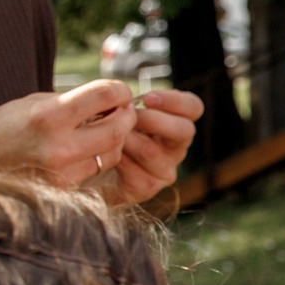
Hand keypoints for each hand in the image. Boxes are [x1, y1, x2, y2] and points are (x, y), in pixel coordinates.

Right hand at [0, 79, 136, 191]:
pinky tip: (83, 149)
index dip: (119, 90)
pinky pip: (92, 171)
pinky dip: (95, 158)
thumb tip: (106, 101)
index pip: (104, 95)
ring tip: (98, 129)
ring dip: (112, 139)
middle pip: (118, 129)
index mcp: (49, 116)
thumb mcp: (29, 105)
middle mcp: (59, 146)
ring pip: (110, 153)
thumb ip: (68, 103)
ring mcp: (62, 173)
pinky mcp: (61, 192)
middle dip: (125, 116)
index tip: (120, 91)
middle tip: (121, 110)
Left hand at [91, 89, 201, 203]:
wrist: (90, 165)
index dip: (175, 101)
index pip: (193, 107)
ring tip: (107, 133)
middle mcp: (176, 147)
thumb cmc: (104, 130)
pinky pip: (134, 172)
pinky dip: (116, 160)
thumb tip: (125, 102)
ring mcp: (165, 169)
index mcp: (175, 122)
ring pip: (151, 151)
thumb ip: (127, 104)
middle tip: (128, 116)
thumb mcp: (117, 110)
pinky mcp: (148, 187)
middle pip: (185, 131)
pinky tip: (104, 154)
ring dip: (126, 138)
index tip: (147, 98)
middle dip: (152, 120)